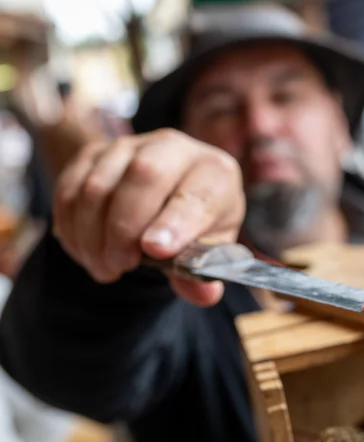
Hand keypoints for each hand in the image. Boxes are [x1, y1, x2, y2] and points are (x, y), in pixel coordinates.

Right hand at [53, 129, 244, 305]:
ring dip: (94, 234)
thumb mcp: (209, 249)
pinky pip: (70, 188)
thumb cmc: (196, 224)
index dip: (175, 222)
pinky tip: (87, 251)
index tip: (156, 251)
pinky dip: (71, 226)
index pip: (196, 193)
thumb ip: (205, 274)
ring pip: (98, 184)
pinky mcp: (94, 154)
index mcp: (214, 173)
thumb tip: (205, 295)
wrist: (170, 196)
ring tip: (106, 267)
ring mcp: (131, 147)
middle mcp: (174, 148)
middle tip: (121, 266)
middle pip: (144, 175)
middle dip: (125, 228)